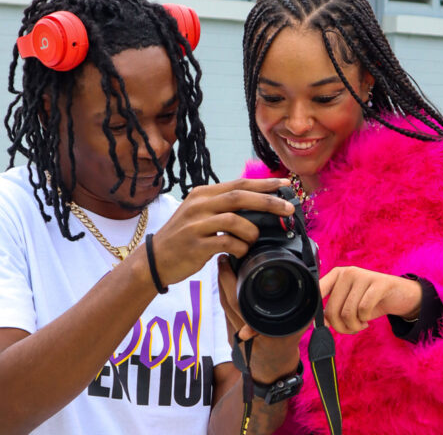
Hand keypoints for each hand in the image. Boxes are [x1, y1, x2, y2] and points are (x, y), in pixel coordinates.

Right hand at [150, 178, 293, 286]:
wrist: (155, 259)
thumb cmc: (184, 236)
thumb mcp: (199, 213)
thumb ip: (222, 206)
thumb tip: (257, 204)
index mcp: (203, 194)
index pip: (238, 184)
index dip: (264, 184)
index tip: (284, 184)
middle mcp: (199, 205)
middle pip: (239, 197)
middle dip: (268, 201)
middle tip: (288, 208)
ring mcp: (196, 224)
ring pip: (234, 219)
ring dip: (252, 230)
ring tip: (254, 239)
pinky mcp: (195, 245)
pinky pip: (226, 243)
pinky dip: (240, 247)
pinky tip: (241, 251)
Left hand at [217, 256, 303, 382]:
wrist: (273, 367)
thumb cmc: (288, 343)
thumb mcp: (300, 325)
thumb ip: (306, 306)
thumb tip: (315, 278)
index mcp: (262, 328)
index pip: (239, 302)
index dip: (230, 282)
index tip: (230, 262)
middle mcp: (247, 329)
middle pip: (228, 300)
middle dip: (223, 277)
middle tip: (223, 258)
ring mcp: (237, 331)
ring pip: (224, 303)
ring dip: (221, 283)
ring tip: (223, 264)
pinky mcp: (231, 330)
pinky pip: (225, 308)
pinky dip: (223, 292)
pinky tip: (225, 279)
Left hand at [319, 267, 421, 333]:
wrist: (400, 294)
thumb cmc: (370, 301)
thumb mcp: (349, 305)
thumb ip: (333, 311)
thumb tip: (320, 324)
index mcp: (336, 275)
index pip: (317, 291)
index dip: (316, 312)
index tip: (322, 326)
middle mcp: (347, 272)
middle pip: (332, 309)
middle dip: (340, 327)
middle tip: (351, 328)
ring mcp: (363, 275)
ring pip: (347, 313)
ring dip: (354, 326)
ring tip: (361, 323)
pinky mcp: (379, 283)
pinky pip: (363, 309)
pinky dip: (364, 320)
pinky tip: (367, 319)